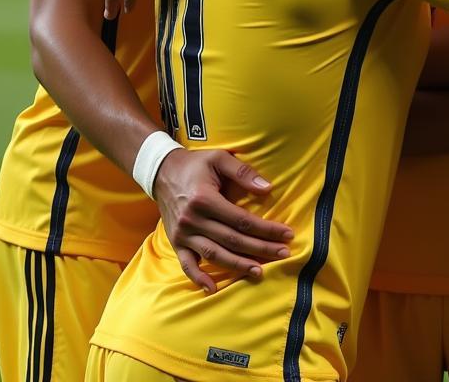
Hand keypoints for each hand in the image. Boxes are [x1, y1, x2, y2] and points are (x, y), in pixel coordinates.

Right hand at [154, 148, 292, 293]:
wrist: (161, 171)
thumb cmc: (195, 163)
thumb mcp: (219, 158)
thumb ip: (243, 172)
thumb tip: (267, 188)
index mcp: (204, 199)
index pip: (242, 220)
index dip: (266, 229)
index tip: (287, 233)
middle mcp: (193, 220)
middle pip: (232, 240)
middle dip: (260, 248)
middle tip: (283, 253)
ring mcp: (183, 234)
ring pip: (214, 255)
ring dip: (238, 265)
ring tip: (259, 271)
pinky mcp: (175, 242)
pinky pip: (186, 265)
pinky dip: (198, 278)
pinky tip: (212, 289)